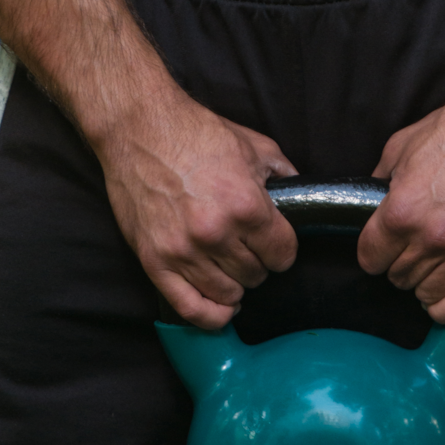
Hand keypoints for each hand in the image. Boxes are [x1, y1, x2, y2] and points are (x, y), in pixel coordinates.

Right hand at [94, 90, 297, 328]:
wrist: (139, 129)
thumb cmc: (194, 133)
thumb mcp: (253, 146)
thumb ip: (284, 174)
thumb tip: (304, 195)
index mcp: (246, 205)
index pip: (283, 254)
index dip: (283, 250)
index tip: (275, 243)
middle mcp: (216, 234)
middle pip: (256, 275)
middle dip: (258, 263)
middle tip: (249, 248)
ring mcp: (183, 251)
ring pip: (228, 294)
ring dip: (236, 285)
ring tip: (231, 268)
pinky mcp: (155, 261)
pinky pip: (190, 308)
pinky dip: (211, 316)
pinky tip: (222, 307)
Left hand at [357, 86, 444, 322]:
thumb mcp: (403, 144)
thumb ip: (380, 179)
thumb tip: (369, 198)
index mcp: (403, 210)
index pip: (370, 258)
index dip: (373, 252)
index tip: (381, 247)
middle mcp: (433, 238)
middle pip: (397, 277)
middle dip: (399, 263)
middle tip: (412, 248)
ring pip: (427, 294)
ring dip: (424, 282)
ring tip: (432, 265)